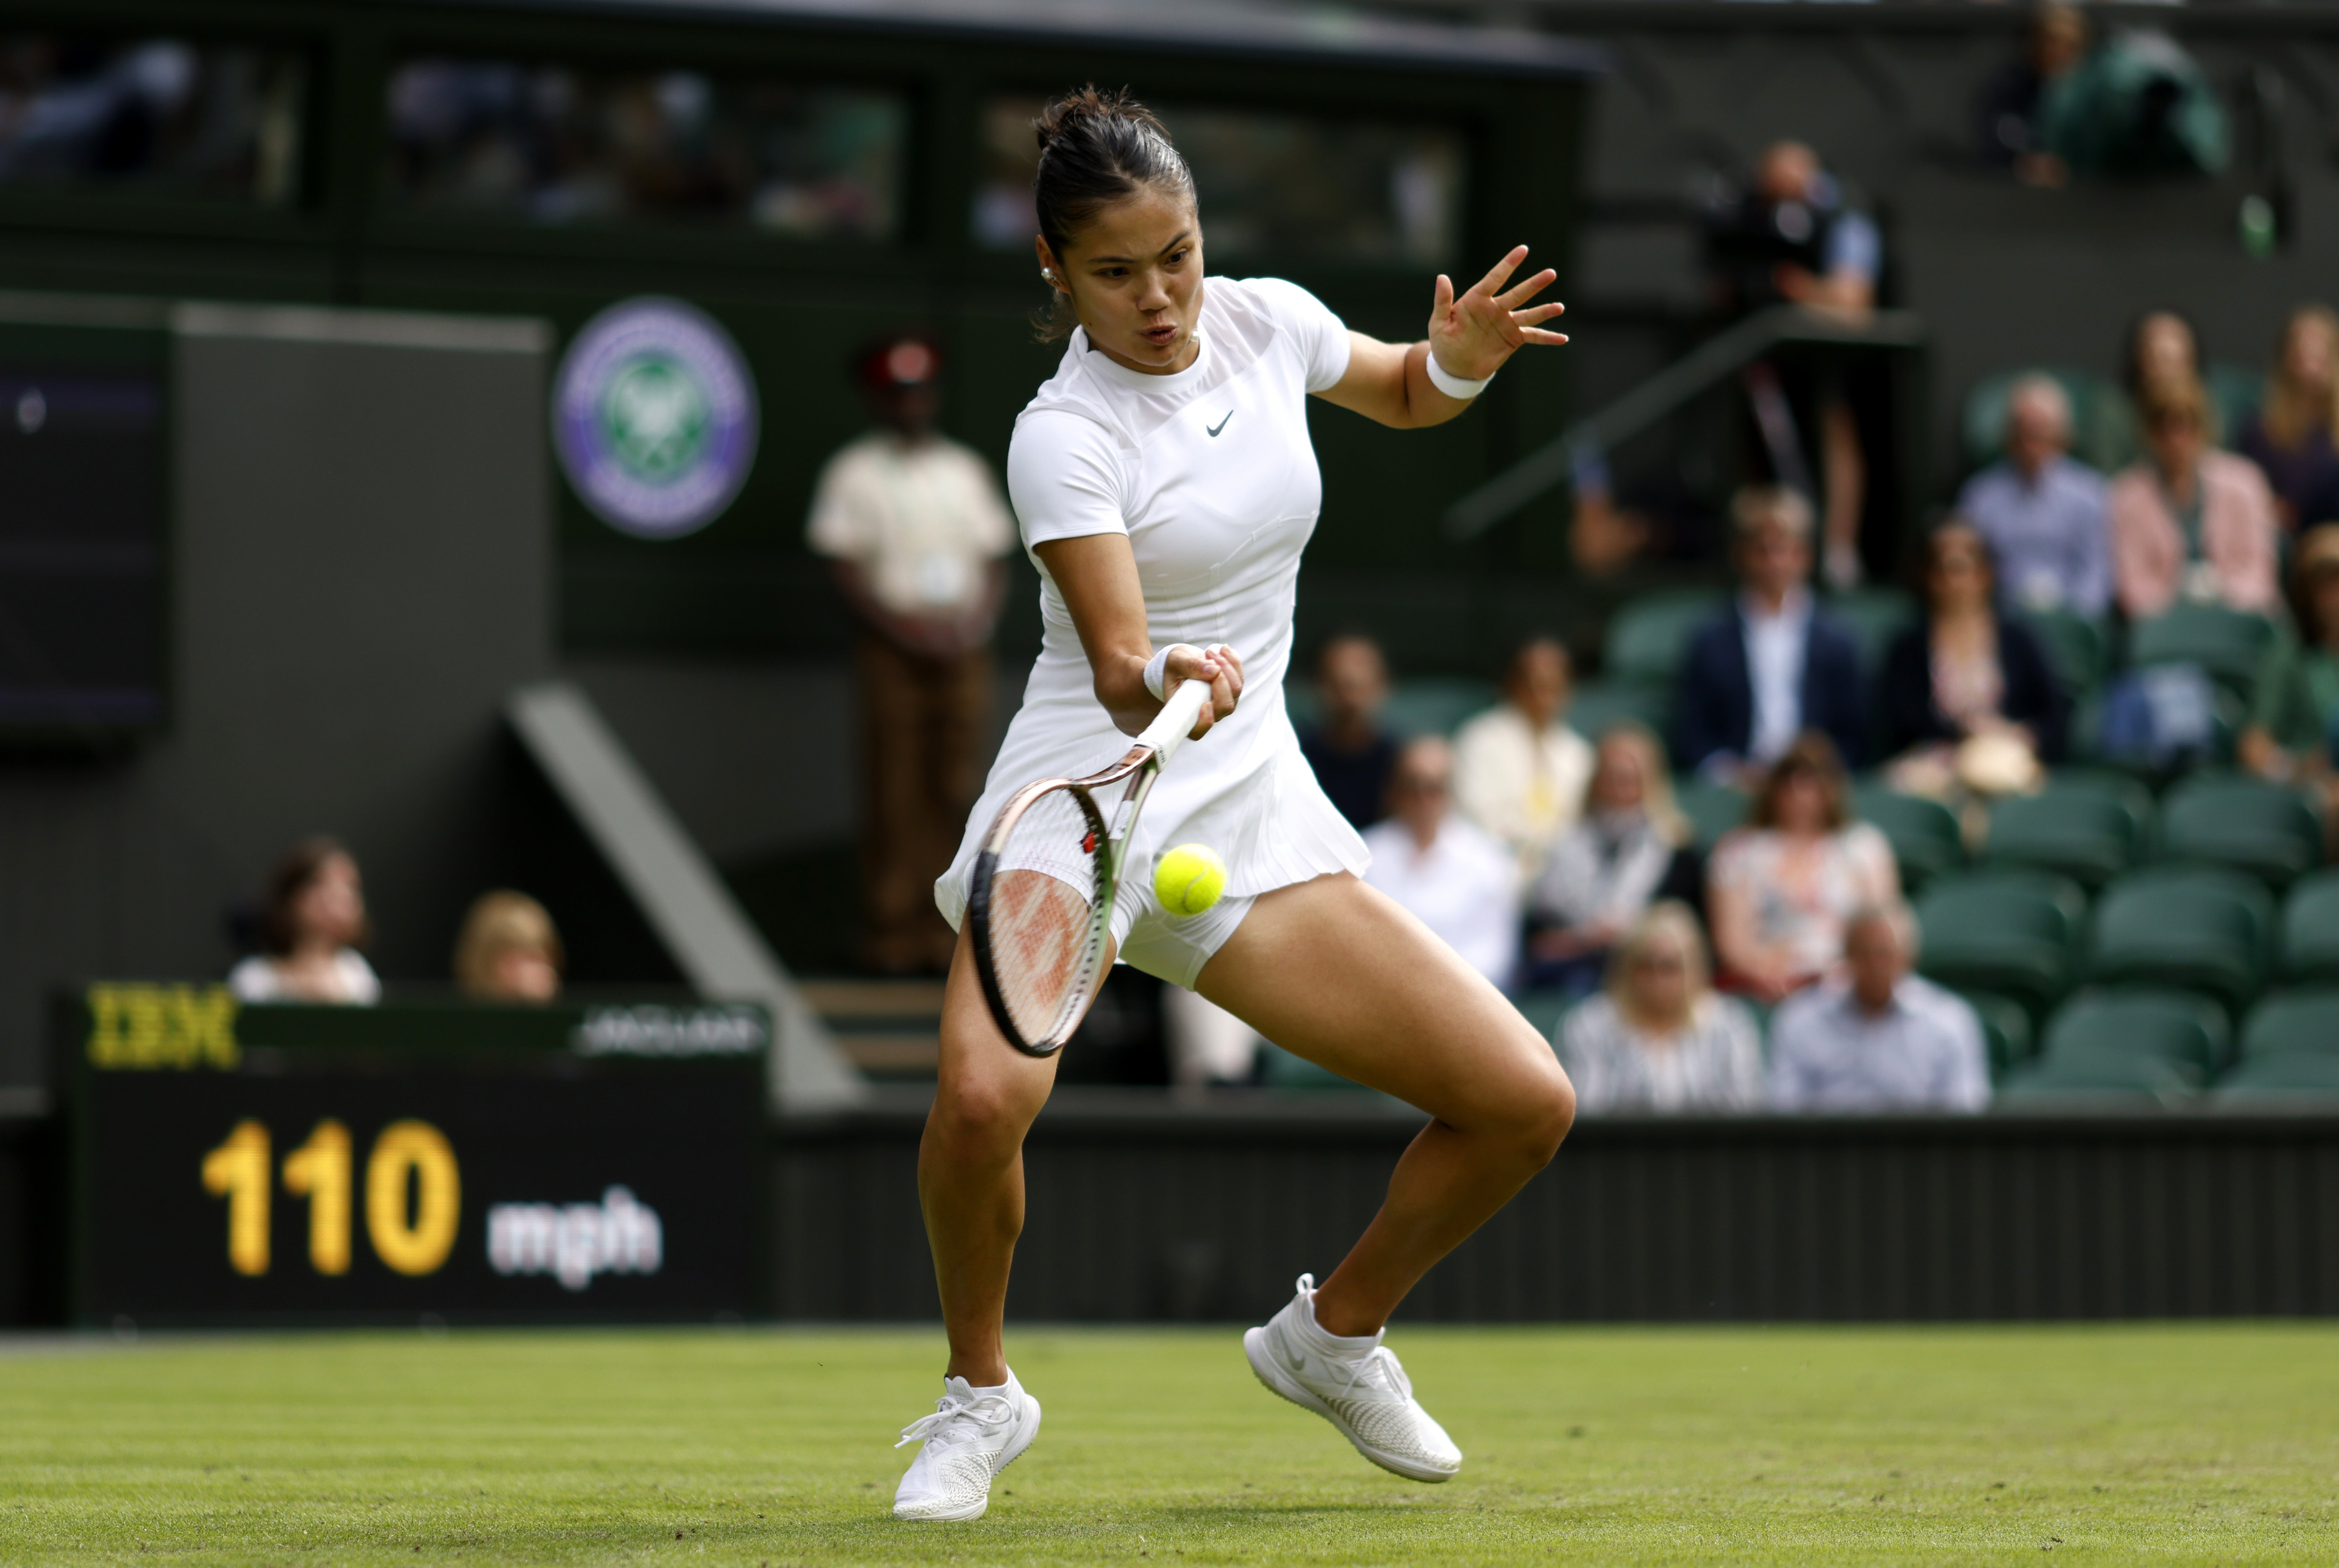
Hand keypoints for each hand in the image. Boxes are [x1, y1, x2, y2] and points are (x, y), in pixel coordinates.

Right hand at [1163, 642, 1242, 739]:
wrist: (1182, 663)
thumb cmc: (1175, 668)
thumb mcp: (1176, 663)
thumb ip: (1191, 666)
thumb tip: (1213, 670)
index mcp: (1186, 714)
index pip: (1198, 730)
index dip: (1205, 722)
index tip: (1205, 704)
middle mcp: (1207, 713)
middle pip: (1224, 706)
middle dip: (1220, 680)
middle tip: (1207, 657)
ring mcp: (1222, 703)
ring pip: (1235, 690)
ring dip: (1226, 666)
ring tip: (1210, 651)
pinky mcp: (1232, 691)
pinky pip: (1239, 678)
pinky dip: (1233, 662)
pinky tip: (1222, 650)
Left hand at [1427, 245, 1566, 382]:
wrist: (1454, 367)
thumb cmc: (1444, 342)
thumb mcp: (1438, 322)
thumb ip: (1442, 301)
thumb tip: (1442, 277)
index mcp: (1477, 299)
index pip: (1495, 278)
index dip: (1508, 264)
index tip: (1523, 250)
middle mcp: (1496, 308)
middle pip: (1518, 294)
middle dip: (1534, 284)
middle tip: (1551, 273)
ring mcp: (1507, 323)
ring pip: (1529, 314)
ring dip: (1545, 311)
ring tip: (1559, 307)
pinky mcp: (1514, 339)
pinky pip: (1533, 336)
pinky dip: (1548, 337)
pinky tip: (1562, 338)